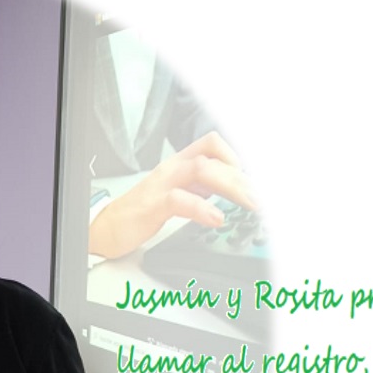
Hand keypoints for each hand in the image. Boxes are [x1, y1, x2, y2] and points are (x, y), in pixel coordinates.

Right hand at [88, 131, 254, 258]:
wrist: (109, 228)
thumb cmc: (144, 211)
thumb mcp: (180, 193)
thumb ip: (203, 188)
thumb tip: (234, 190)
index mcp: (180, 163)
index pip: (213, 144)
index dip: (237, 157)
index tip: (255, 181)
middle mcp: (173, 168)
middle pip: (213, 157)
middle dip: (243, 177)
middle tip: (262, 198)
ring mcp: (162, 185)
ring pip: (202, 170)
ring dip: (231, 186)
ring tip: (249, 203)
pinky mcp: (153, 205)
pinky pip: (180, 200)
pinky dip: (202, 208)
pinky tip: (216, 219)